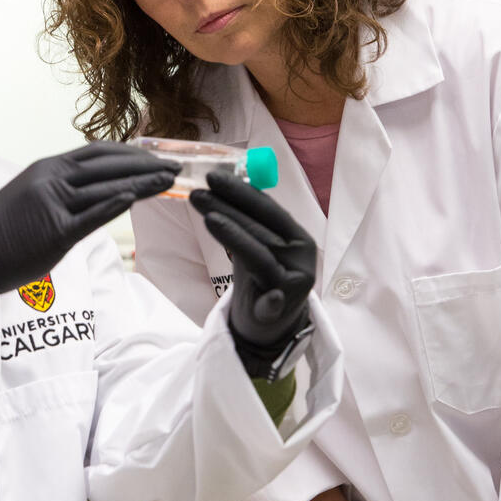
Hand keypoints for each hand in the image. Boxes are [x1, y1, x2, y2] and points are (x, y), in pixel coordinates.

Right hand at [0, 142, 178, 321]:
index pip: (98, 153)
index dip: (131, 154)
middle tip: (176, 167)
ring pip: (107, 188)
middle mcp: (51, 179)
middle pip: (108, 165)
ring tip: (170, 181)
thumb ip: (62, 190)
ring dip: (142, 183)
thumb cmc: (1, 235)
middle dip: (146, 165)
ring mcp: (52, 203)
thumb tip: (96, 192)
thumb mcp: (31, 198)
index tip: (156, 157)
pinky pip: (92, 215)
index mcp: (46, 168)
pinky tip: (139, 197)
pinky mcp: (55, 232)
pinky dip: (117, 204)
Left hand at [188, 167, 316, 377]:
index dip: (241, 192)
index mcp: (297, 236)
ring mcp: (296, 281)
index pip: (267, 209)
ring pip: (261, 256)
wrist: (269, 323)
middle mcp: (302, 255)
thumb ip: (245, 220)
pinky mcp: (286, 307)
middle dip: (228, 208)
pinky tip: (268, 298)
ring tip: (209, 218)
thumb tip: (221, 184)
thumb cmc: (260, 277)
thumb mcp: (254, 244)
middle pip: (261, 229)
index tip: (213, 177)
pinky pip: (274, 303)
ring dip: (235, 236)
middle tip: (198, 192)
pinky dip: (271, 301)